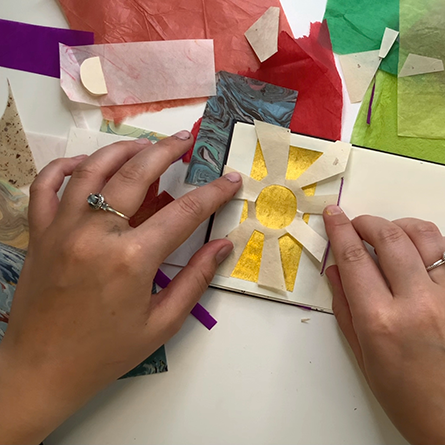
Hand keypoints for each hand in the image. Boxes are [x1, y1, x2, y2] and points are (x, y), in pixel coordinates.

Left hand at [0, 131, 241, 444]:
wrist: (40, 371)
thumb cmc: (105, 353)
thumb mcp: (162, 323)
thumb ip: (196, 279)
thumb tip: (224, 245)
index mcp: (130, 260)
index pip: (183, 213)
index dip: (213, 193)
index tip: (231, 179)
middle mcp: (94, 234)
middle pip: (136, 174)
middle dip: (167, 151)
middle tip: (185, 140)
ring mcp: (61, 228)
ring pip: (92, 169)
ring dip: (122, 149)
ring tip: (146, 144)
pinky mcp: (39, 232)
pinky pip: (47, 185)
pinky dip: (66, 166)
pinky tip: (87, 162)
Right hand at [324, 206, 444, 444]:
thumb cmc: (405, 396)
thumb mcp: (363, 356)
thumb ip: (345, 308)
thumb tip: (335, 271)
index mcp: (380, 322)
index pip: (354, 259)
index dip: (340, 231)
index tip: (334, 216)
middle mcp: (416, 304)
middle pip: (389, 239)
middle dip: (367, 222)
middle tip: (356, 223)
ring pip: (425, 237)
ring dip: (400, 225)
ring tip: (388, 232)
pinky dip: (429, 242)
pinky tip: (416, 250)